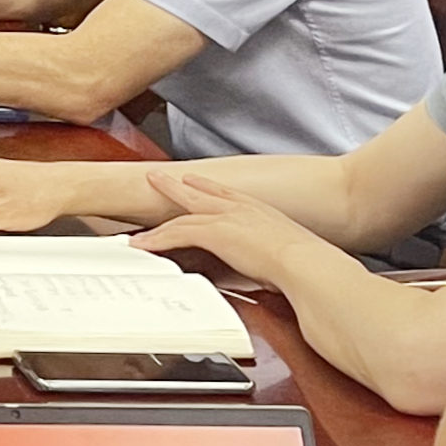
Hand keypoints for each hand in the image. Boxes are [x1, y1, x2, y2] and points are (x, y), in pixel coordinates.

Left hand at [138, 165, 327, 288]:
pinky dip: (158, 240)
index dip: (207, 186)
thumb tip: (271, 268)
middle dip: (175, 186)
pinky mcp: (215, 233)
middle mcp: (240, 208)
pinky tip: (143, 245)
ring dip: (159, 222)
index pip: (226, 193)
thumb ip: (272, 254)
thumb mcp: (288, 252)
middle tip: (157, 177)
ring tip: (139, 226)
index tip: (193, 181)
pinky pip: (177, 233)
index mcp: (259, 210)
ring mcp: (226, 218)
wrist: (305, 262)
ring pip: (183, 214)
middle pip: (199, 193)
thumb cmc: (305, 262)